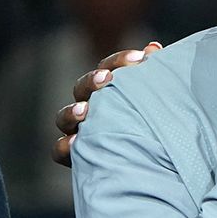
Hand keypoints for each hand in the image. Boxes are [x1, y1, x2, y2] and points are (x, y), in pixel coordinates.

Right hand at [50, 45, 159, 165]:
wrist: (155, 170)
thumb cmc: (154, 130)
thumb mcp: (157, 103)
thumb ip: (153, 77)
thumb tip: (153, 47)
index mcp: (109, 90)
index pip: (108, 68)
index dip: (120, 61)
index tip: (140, 58)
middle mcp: (91, 107)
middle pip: (82, 87)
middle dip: (92, 81)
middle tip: (105, 79)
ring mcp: (79, 130)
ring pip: (64, 116)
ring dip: (72, 111)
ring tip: (83, 111)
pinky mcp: (76, 156)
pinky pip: (59, 149)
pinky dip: (64, 145)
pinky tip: (75, 142)